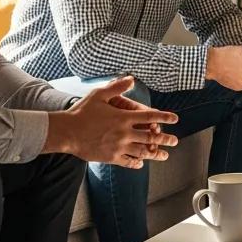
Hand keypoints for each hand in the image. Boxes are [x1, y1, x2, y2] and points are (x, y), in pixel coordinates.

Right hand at [46, 75, 178, 168]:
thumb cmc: (81, 112)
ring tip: (165, 155)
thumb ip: (117, 87)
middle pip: (150, 136)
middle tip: (175, 141)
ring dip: (155, 153)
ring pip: (142, 151)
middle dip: (165, 139)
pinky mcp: (110, 158)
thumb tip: (132, 78)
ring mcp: (118, 147)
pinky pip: (128, 162)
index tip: (175, 119)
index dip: (164, 117)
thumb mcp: (99, 94)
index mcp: (124, 117)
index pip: (150, 116)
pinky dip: (136, 163)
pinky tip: (141, 163)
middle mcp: (124, 133)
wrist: (66, 132)